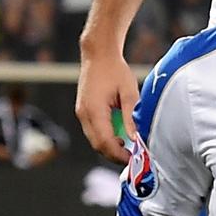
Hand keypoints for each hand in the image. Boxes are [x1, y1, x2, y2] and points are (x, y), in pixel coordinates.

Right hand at [75, 47, 140, 162]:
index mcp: (94, 111)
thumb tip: (134, 138)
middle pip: (97, 145)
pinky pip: (93, 131)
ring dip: (109, 148)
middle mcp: (84, 114)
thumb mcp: (129, 92)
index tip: (134, 159)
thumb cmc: (116, 71)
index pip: (105, 142)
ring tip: (128, 149)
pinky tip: (119, 138)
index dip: (118, 154)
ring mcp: (81, 113)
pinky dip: (105, 138)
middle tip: (133, 158)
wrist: (98, 56)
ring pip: (93, 140)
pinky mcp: (83, 111)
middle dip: (114, 155)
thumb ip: (130, 116)